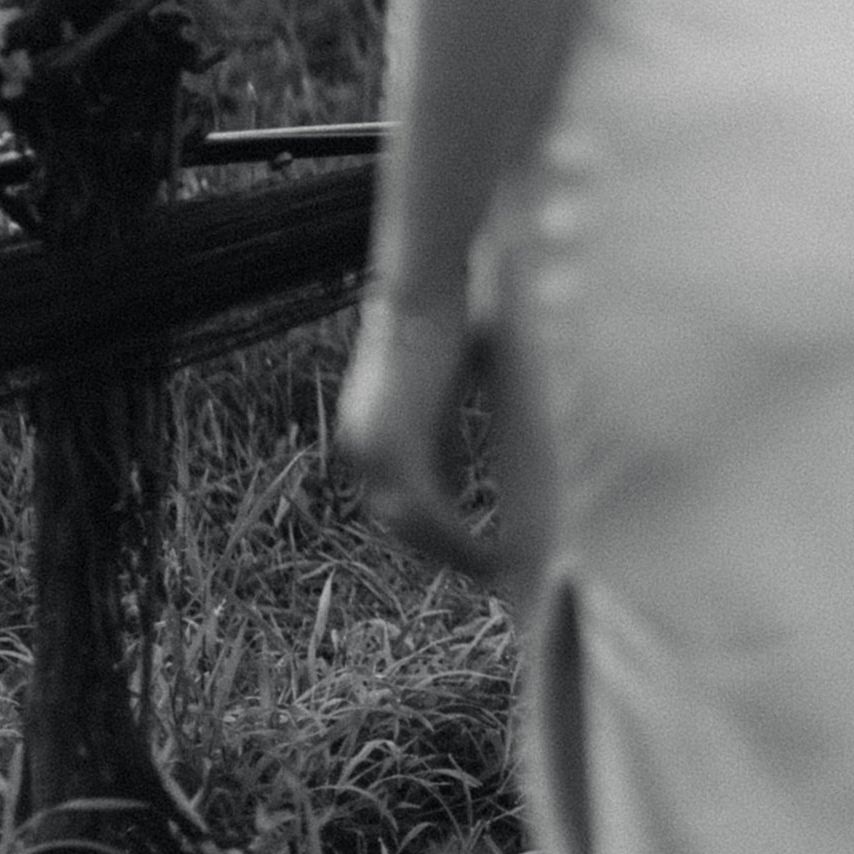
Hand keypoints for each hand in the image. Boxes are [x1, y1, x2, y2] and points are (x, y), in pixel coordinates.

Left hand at [336, 284, 494, 578]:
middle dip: (440, 548)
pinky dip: (459, 537)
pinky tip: (490, 552)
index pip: (393, 494)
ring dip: (454, 551)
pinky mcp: (396, 450)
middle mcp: (360, 446)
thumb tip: (466, 468)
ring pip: (412, 525)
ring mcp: (372, 450)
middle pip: (397, 519)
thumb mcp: (442, 387)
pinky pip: (429, 512)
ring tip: (493, 568)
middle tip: (481, 567)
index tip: (464, 542)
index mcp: (366, 429)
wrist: (428, 285)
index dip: (429, 525)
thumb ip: (442, 431)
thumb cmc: (446, 316)